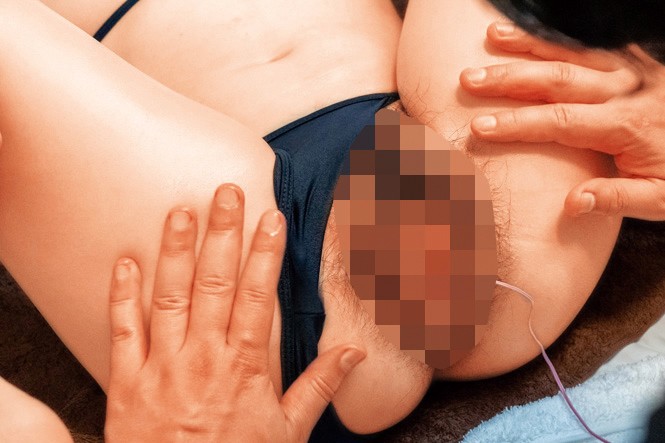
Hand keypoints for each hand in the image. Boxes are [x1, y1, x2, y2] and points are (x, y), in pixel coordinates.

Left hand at [104, 184, 365, 442]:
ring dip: (175, 250)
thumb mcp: (288, 432)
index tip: (271, 219)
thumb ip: (319, 387)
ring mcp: (161, 366)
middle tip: (227, 193)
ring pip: (169, 296)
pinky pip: (122, 330)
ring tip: (182, 211)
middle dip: (223, 233)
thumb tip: (353, 352)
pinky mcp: (127, 381)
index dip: (265, 254)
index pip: (257, 296)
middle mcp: (202, 357)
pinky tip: (125, 260)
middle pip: (214, 283)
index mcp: (243, 366)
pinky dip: (121, 294)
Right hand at [459, 22, 664, 220]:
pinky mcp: (638, 59)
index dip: (516, 123)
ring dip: (529, 43)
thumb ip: (618, 199)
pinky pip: (595, 41)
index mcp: (626, 125)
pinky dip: (561, 34)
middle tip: (469, 79)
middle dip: (508, 78)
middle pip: (557, 78)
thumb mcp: (662, 198)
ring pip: (573, 50)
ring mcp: (632, 69)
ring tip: (491, 37)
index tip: (478, 126)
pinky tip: (534, 30)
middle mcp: (626, 90)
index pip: (560, 121)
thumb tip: (571, 203)